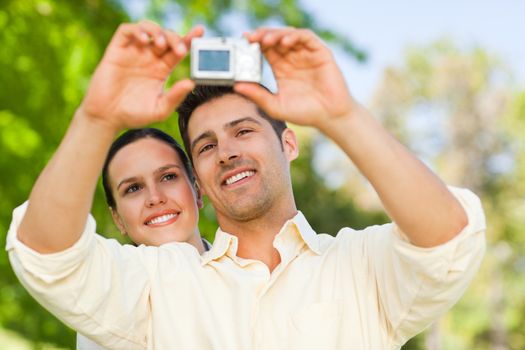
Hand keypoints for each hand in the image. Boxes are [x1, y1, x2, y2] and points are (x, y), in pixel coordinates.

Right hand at [79, 21, 203, 130]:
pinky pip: (127, 31)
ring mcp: (133, 52)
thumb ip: (175, 97)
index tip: (200, 33)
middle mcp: (149, 58)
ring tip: (161, 44)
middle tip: (180, 50)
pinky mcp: (117, 51)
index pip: (178, 49)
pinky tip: (144, 40)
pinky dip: (137, 30)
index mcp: (162, 69)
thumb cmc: (134, 114)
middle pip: (166, 37)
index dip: (189, 39)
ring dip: (157, 31)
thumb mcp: (160, 110)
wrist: (108, 118)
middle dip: (175, 38)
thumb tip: (191, 83)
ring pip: (148, 29)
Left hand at [234, 27, 354, 129]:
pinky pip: (306, 38)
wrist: (330, 117)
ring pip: (289, 35)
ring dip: (276, 34)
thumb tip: (236, 86)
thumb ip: (257, 96)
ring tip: (265, 40)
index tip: (242, 42)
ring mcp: (307, 54)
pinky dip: (294, 36)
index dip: (254, 44)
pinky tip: (284, 43)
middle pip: (275, 39)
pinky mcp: (320, 53)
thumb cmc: (305, 113)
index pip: (265, 50)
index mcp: (281, 69)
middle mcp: (293, 59)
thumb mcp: (275, 106)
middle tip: (250, 38)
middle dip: (262, 36)